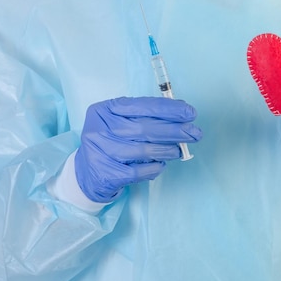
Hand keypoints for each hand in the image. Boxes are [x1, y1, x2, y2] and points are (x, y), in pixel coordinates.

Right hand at [75, 97, 201, 201]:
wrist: (86, 173)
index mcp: (104, 110)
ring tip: (179, 150)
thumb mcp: (120, 122)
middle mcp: (99, 129)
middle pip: (144, 128)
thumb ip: (145, 116)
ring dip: (167, 150)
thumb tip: (181, 114)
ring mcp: (101, 152)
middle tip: (195, 133)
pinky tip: (161, 164)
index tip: (190, 113)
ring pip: (143, 150)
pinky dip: (154, 168)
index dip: (168, 109)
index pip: (141, 106)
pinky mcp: (106, 174)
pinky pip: (138, 171)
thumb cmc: (111, 142)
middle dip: (174, 130)